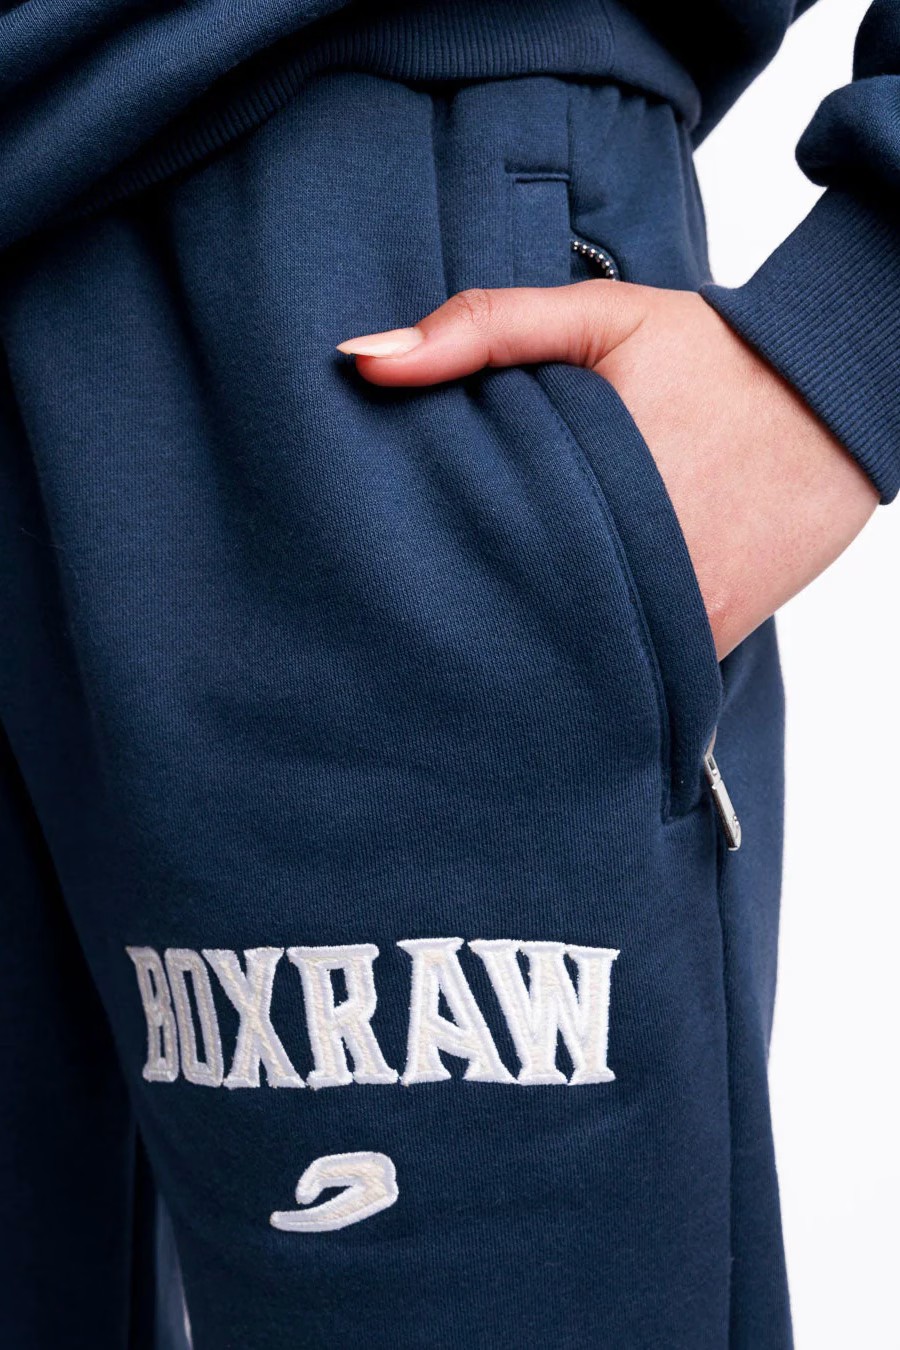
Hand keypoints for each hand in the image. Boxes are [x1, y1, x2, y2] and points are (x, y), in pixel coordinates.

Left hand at [338, 283, 877, 658]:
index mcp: (589, 502)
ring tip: (494, 619)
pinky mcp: (710, 641)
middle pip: (518, 625)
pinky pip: (634, 668)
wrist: (839, 399)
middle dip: (475, 617)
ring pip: (577, 657)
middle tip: (423, 611)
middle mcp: (637, 581)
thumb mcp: (598, 319)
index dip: (427, 576)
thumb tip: (362, 358)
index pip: (474, 568)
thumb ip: (482, 328)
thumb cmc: (715, 357)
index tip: (392, 575)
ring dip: (538, 640)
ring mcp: (679, 623)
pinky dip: (600, 652)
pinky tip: (568, 623)